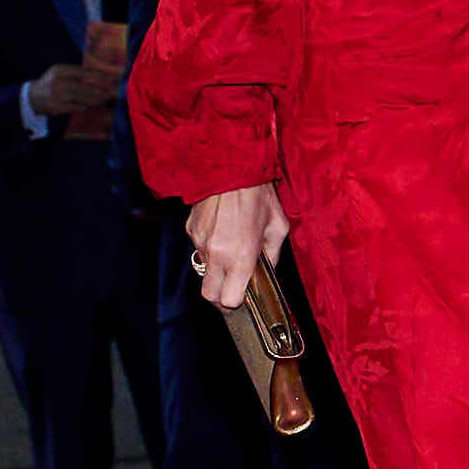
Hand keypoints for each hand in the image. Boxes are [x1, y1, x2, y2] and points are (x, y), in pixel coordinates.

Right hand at [31, 58, 122, 117]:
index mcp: (61, 70)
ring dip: (97, 99)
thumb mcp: (60, 72)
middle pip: (86, 86)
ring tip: (106, 98)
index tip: (113, 78)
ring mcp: (58, 95)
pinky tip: (94, 105)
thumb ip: (76, 72)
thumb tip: (101, 74)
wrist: (33, 97)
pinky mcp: (58, 106)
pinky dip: (87, 106)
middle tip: (113, 92)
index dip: (100, 76)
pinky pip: (77, 107)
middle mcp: (59, 81)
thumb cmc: (52, 82)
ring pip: (83, 98)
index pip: (85, 72)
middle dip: (101, 90)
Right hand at [186, 182, 289, 309]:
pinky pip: (199, 249)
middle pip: (209, 296)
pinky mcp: (190, 230)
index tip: (245, 297)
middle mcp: (217, 254)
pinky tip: (224, 231)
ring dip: (217, 269)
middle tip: (233, 289)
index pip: (229, 300)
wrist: (231, 166)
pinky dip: (210, 248)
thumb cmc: (259, 194)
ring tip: (233, 249)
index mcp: (241, 257)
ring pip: (203, 270)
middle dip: (220, 297)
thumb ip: (273, 255)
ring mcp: (200, 242)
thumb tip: (269, 271)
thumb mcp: (278, 227)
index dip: (237, 303)